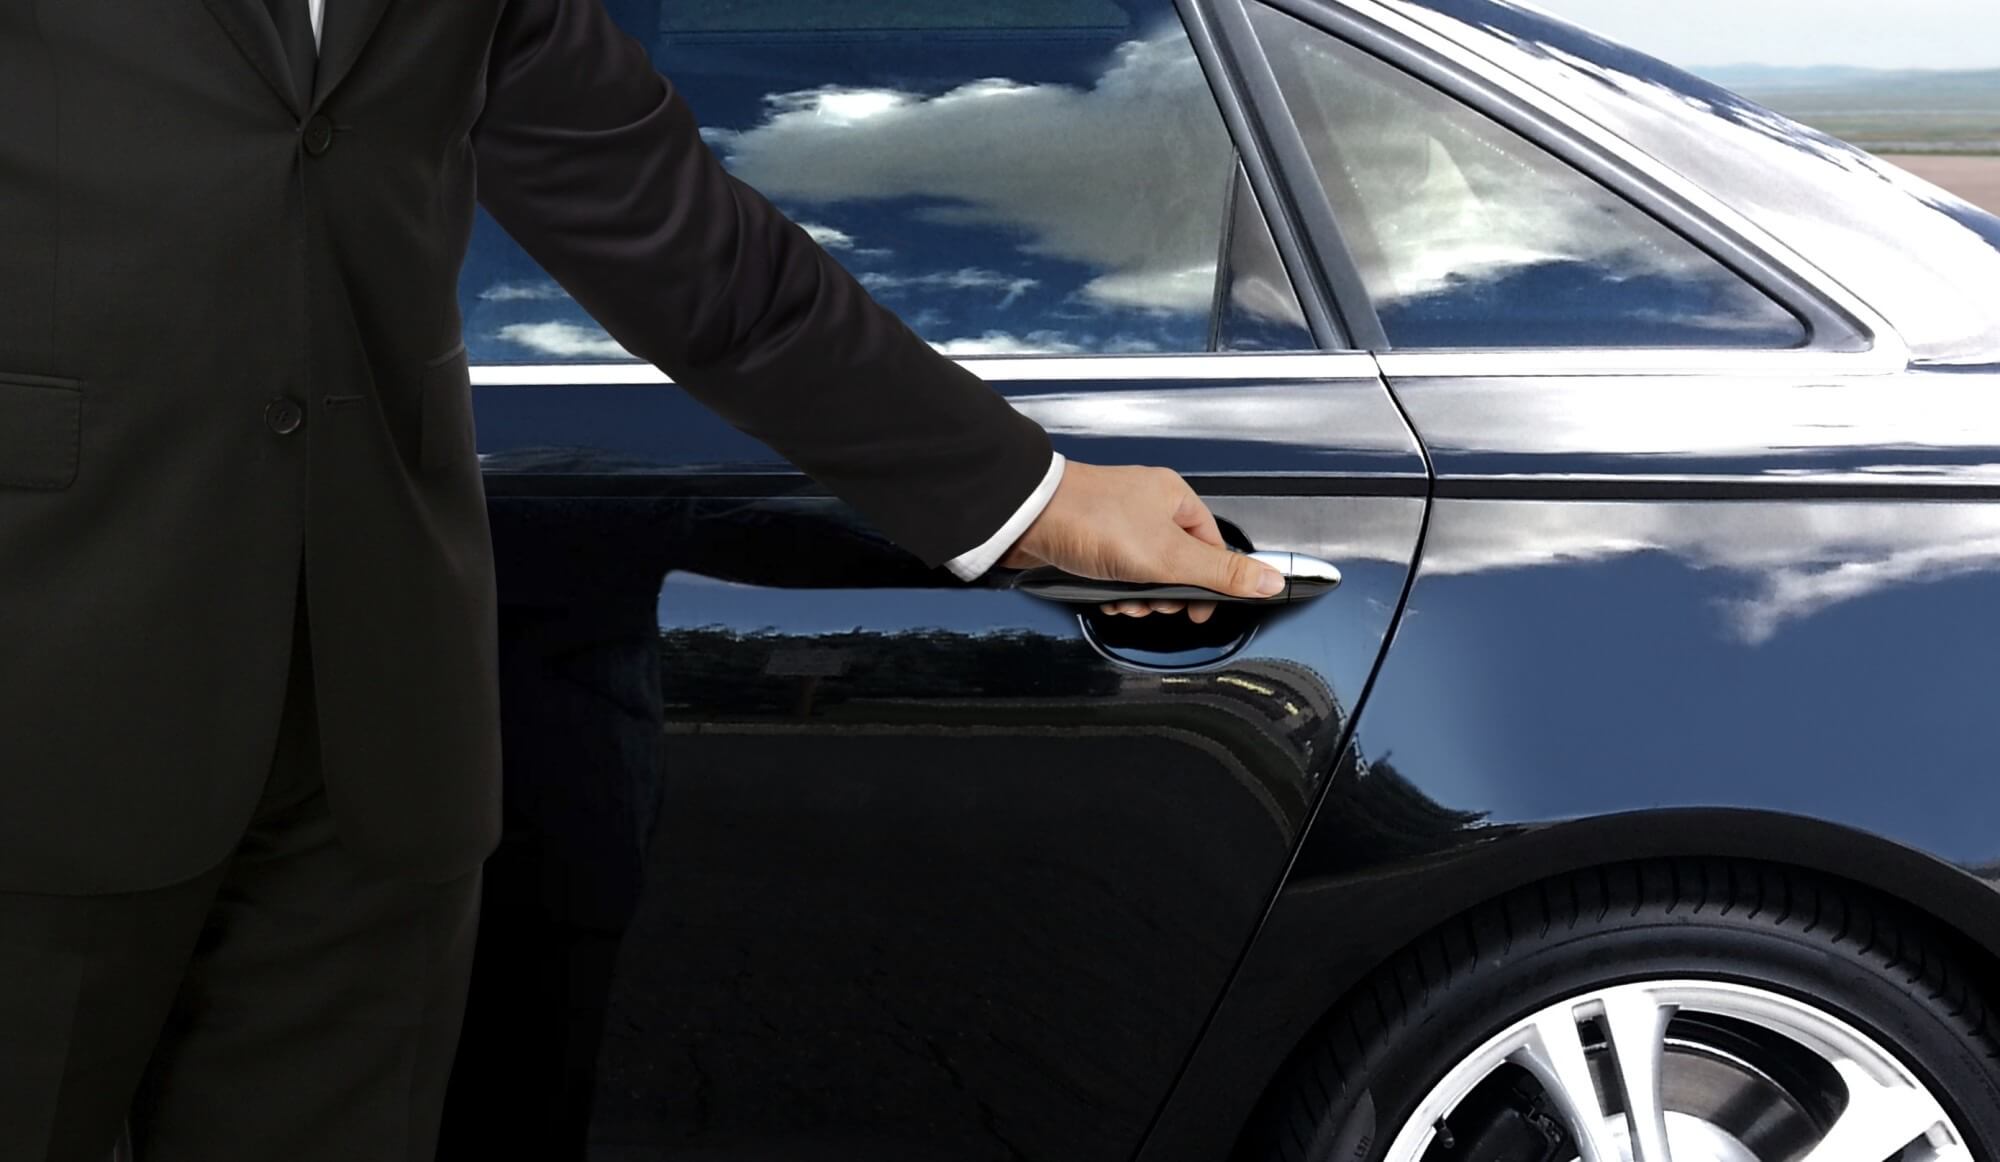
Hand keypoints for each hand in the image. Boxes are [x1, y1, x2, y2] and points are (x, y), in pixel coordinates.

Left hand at [1000, 461, 1284, 622]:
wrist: (1025, 517)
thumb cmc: (1092, 521)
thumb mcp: (1168, 556)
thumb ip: (1220, 572)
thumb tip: (1271, 580)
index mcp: (1175, 499)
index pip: (1212, 547)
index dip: (1209, 584)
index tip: (1198, 611)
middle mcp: (1148, 507)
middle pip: (1179, 564)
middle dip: (1166, 593)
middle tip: (1152, 601)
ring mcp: (1118, 523)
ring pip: (1145, 573)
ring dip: (1138, 596)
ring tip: (1123, 598)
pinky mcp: (1090, 540)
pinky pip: (1116, 573)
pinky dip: (1114, 590)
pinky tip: (1104, 596)